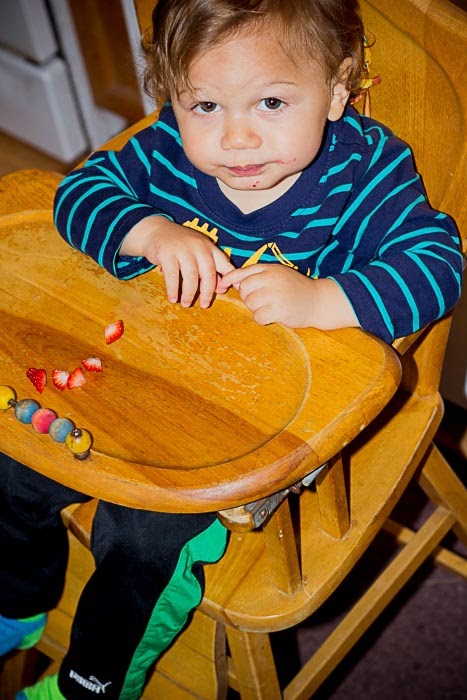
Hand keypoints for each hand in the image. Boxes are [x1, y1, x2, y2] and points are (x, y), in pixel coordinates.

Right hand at [121, 217, 234, 307]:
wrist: (156, 231)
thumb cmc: (180, 246)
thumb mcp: (198, 253)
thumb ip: (210, 269)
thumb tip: (221, 289)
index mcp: (209, 247)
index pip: (224, 263)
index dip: (228, 278)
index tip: (226, 291)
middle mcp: (198, 246)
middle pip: (208, 272)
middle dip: (207, 291)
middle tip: (204, 305)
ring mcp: (182, 248)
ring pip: (191, 275)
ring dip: (189, 293)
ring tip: (186, 304)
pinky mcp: (166, 252)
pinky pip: (172, 275)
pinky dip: (173, 289)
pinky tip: (173, 298)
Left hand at [219, 264, 359, 328]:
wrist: (318, 301)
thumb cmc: (295, 289)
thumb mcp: (279, 275)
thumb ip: (258, 276)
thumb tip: (233, 282)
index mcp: (271, 269)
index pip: (244, 272)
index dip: (231, 278)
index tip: (223, 283)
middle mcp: (272, 279)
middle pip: (244, 289)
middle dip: (249, 297)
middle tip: (263, 300)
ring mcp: (276, 294)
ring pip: (250, 304)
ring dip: (256, 309)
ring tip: (270, 307)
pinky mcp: (279, 310)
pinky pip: (258, 317)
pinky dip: (262, 319)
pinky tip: (273, 316)